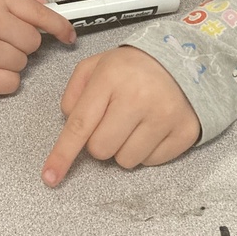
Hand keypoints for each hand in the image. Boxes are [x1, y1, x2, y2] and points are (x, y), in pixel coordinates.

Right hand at [0, 0, 74, 93]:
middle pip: (33, 43)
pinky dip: (4, 80)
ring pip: (23, 64)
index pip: (41, 15)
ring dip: (11, 62)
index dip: (60, 27)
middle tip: (0, 40)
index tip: (68, 36)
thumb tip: (49, 10)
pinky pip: (10, 83)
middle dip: (22, 44)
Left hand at [41, 46, 200, 185]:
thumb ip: (75, 92)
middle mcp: (138, 98)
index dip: (63, 154)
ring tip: (135, 123)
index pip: (80, 125)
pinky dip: (147, 150)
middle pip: (100, 150)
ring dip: (124, 148)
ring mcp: (164, 116)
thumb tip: (70, 123)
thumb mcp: (97, 65)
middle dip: (100, 142)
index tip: (50, 176)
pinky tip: (152, 128)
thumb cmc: (134, 67)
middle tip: (112, 121)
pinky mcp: (184, 132)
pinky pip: (151, 162)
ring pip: (125, 161)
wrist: (185, 59)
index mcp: (111, 78)